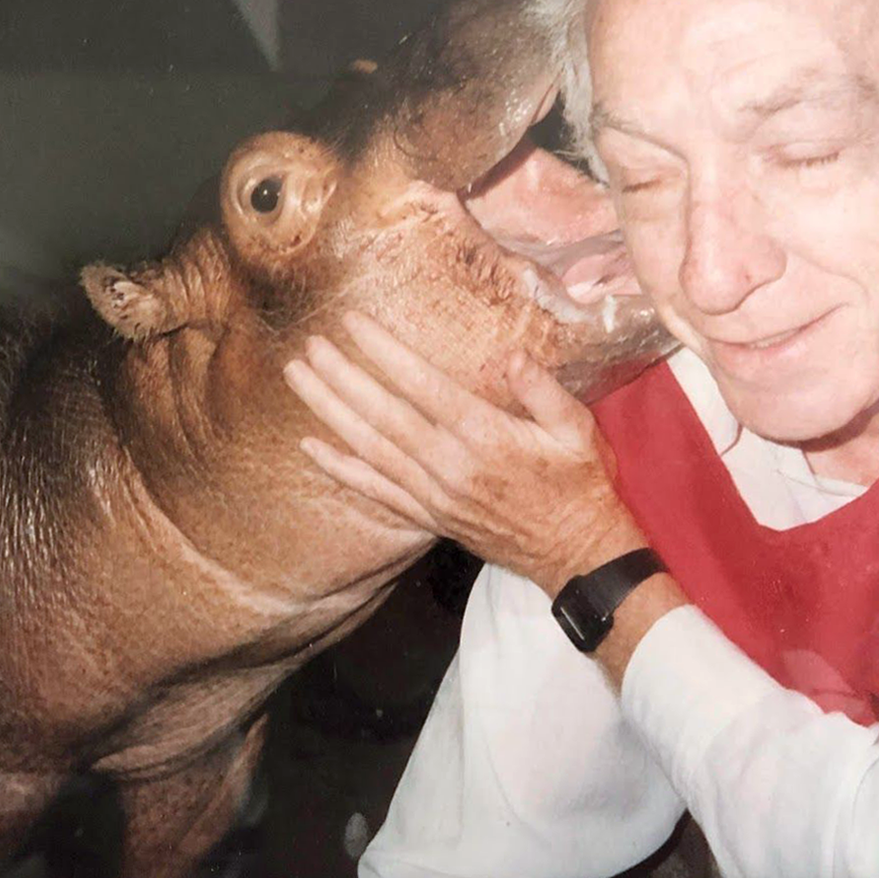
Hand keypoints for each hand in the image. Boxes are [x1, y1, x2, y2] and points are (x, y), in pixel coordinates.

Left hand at [282, 311, 647, 595]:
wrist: (577, 554)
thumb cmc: (580, 484)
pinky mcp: (429, 517)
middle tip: (308, 345)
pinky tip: (310, 449)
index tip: (352, 323)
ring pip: (371, 448)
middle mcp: (451, 465)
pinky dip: (341, 470)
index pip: (422, 386)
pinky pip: (377, 492)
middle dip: (342, 377)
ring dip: (330, 411)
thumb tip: (510, 356)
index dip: (384, 353)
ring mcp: (435, 495)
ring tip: (298, 379)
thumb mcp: (578, 429)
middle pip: (383, 415)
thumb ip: (542, 390)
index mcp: (486, 435)